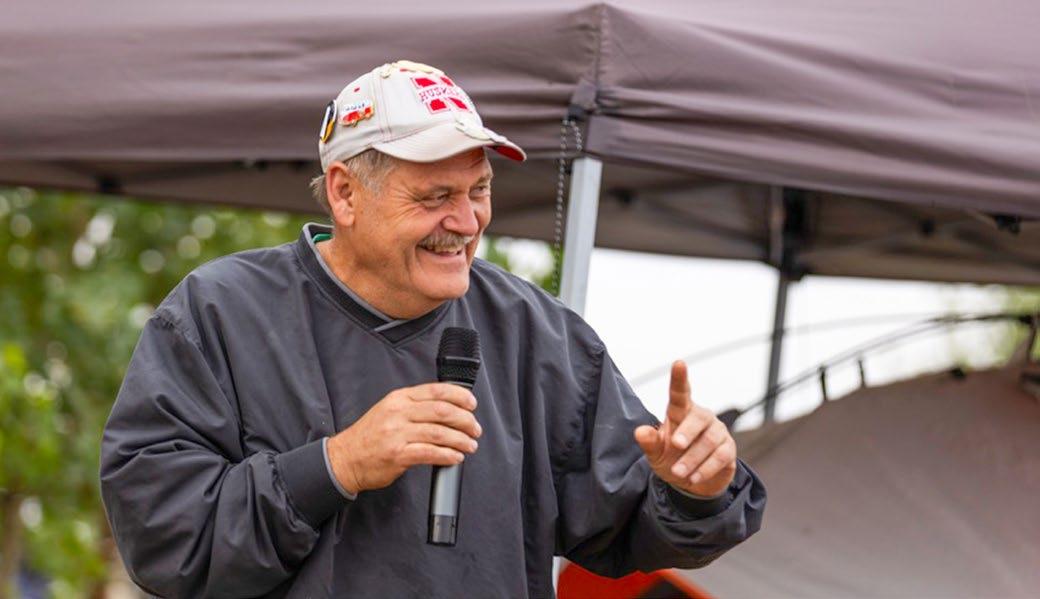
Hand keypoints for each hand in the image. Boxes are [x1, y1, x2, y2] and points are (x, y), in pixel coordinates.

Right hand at [326, 383, 481, 495]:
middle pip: (442, 411)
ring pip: (439, 432)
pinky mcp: (397, 454)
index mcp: (399, 398)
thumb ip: (415, 406)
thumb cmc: (370, 436)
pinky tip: (456, 457)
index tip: (472, 404)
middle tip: (475, 429)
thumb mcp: (390, 410)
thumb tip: (449, 409)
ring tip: (470, 445)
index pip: (436, 390)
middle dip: (465, 420)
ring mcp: (397, 433)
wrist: (345, 458)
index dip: (459, 396)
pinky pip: (430, 453)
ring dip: (460, 439)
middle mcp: (398, 412)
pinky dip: (447, 455)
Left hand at [634, 361, 736, 496]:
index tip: (679, 363)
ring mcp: (717, 431)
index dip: (680, 378)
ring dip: (692, 458)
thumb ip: (649, 442)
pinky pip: (721, 456)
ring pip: (709, 440)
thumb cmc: (670, 458)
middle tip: (675, 445)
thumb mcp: (655, 453)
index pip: (680, 393)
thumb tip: (640, 431)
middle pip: (698, 417)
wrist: (690, 483)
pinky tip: (694, 478)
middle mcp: (701, 417)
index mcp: (680, 412)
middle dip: (687, 432)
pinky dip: (706, 468)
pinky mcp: (728, 449)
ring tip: (678, 472)